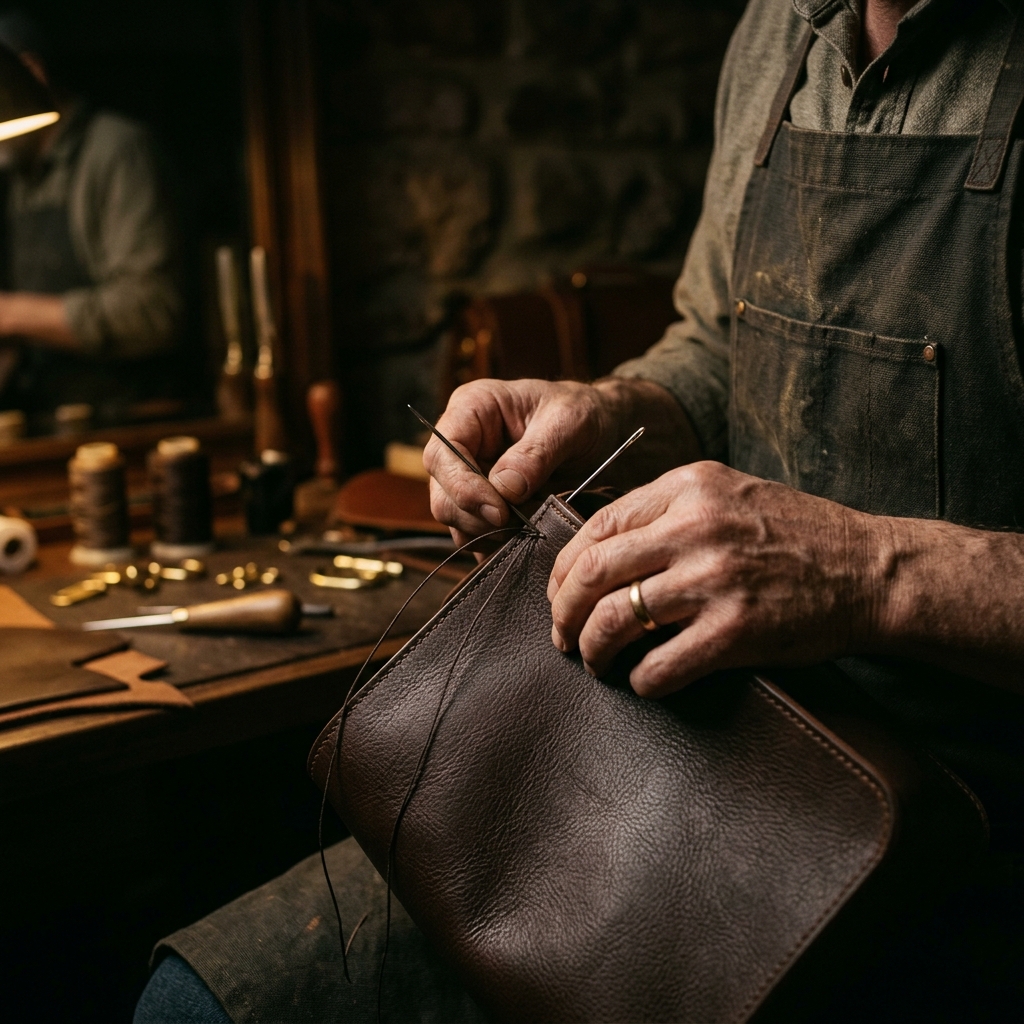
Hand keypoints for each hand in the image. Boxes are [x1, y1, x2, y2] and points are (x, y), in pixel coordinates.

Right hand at [425, 379, 611, 545]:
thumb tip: (505, 489)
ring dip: (490, 534)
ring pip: (456, 520)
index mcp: (472, 409)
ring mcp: (469, 477)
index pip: (442, 455)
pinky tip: (526, 536)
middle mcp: (462, 444)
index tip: (500, 512)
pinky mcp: (483, 505)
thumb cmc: (584, 414)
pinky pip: (475, 535)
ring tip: (530, 526)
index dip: (463, 488)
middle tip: (522, 525)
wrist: (604, 433)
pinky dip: (498, 543)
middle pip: (442, 494)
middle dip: (478, 518)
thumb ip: (536, 453)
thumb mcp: (570, 423)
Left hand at [548, 461, 884, 696]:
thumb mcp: (730, 494)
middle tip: (562, 636)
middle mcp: (696, 527)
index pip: (597, 525)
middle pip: (593, 571)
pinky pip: (660, 665)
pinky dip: (641, 680)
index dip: (563, 568)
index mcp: (689, 487)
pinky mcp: (736, 630)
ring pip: (616, 619)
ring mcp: (715, 578)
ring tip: (594, 662)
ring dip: (593, 649)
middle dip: (564, 611)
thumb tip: (600, 549)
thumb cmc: (798, 534)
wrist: (871, 570)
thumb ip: (670, 509)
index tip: (558, 595)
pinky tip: (642, 680)